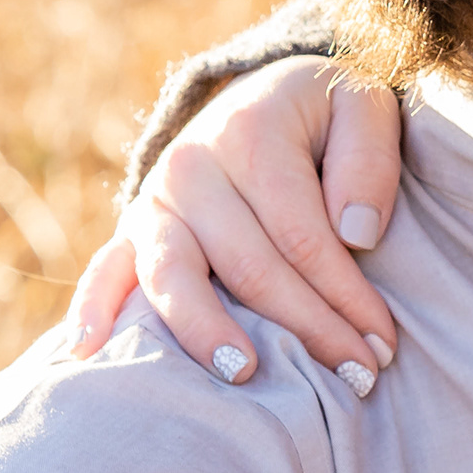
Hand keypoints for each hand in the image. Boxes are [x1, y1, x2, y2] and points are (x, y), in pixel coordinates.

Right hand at [67, 58, 404, 386]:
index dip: (347, 296)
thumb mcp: (364, 107)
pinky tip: (88, 352)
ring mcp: (155, 200)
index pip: (304, 237)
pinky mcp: (132, 227)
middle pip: (250, 268)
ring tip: (244, 375)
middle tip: (358, 378)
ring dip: (208, 333)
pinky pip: (105, 270)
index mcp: (250, 134)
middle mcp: (192, 166)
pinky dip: (92, 309)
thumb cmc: (325, 114)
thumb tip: (357, 235)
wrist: (263, 94)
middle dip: (308, 329)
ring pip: (175, 277)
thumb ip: (369, 161)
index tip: (383, 344)